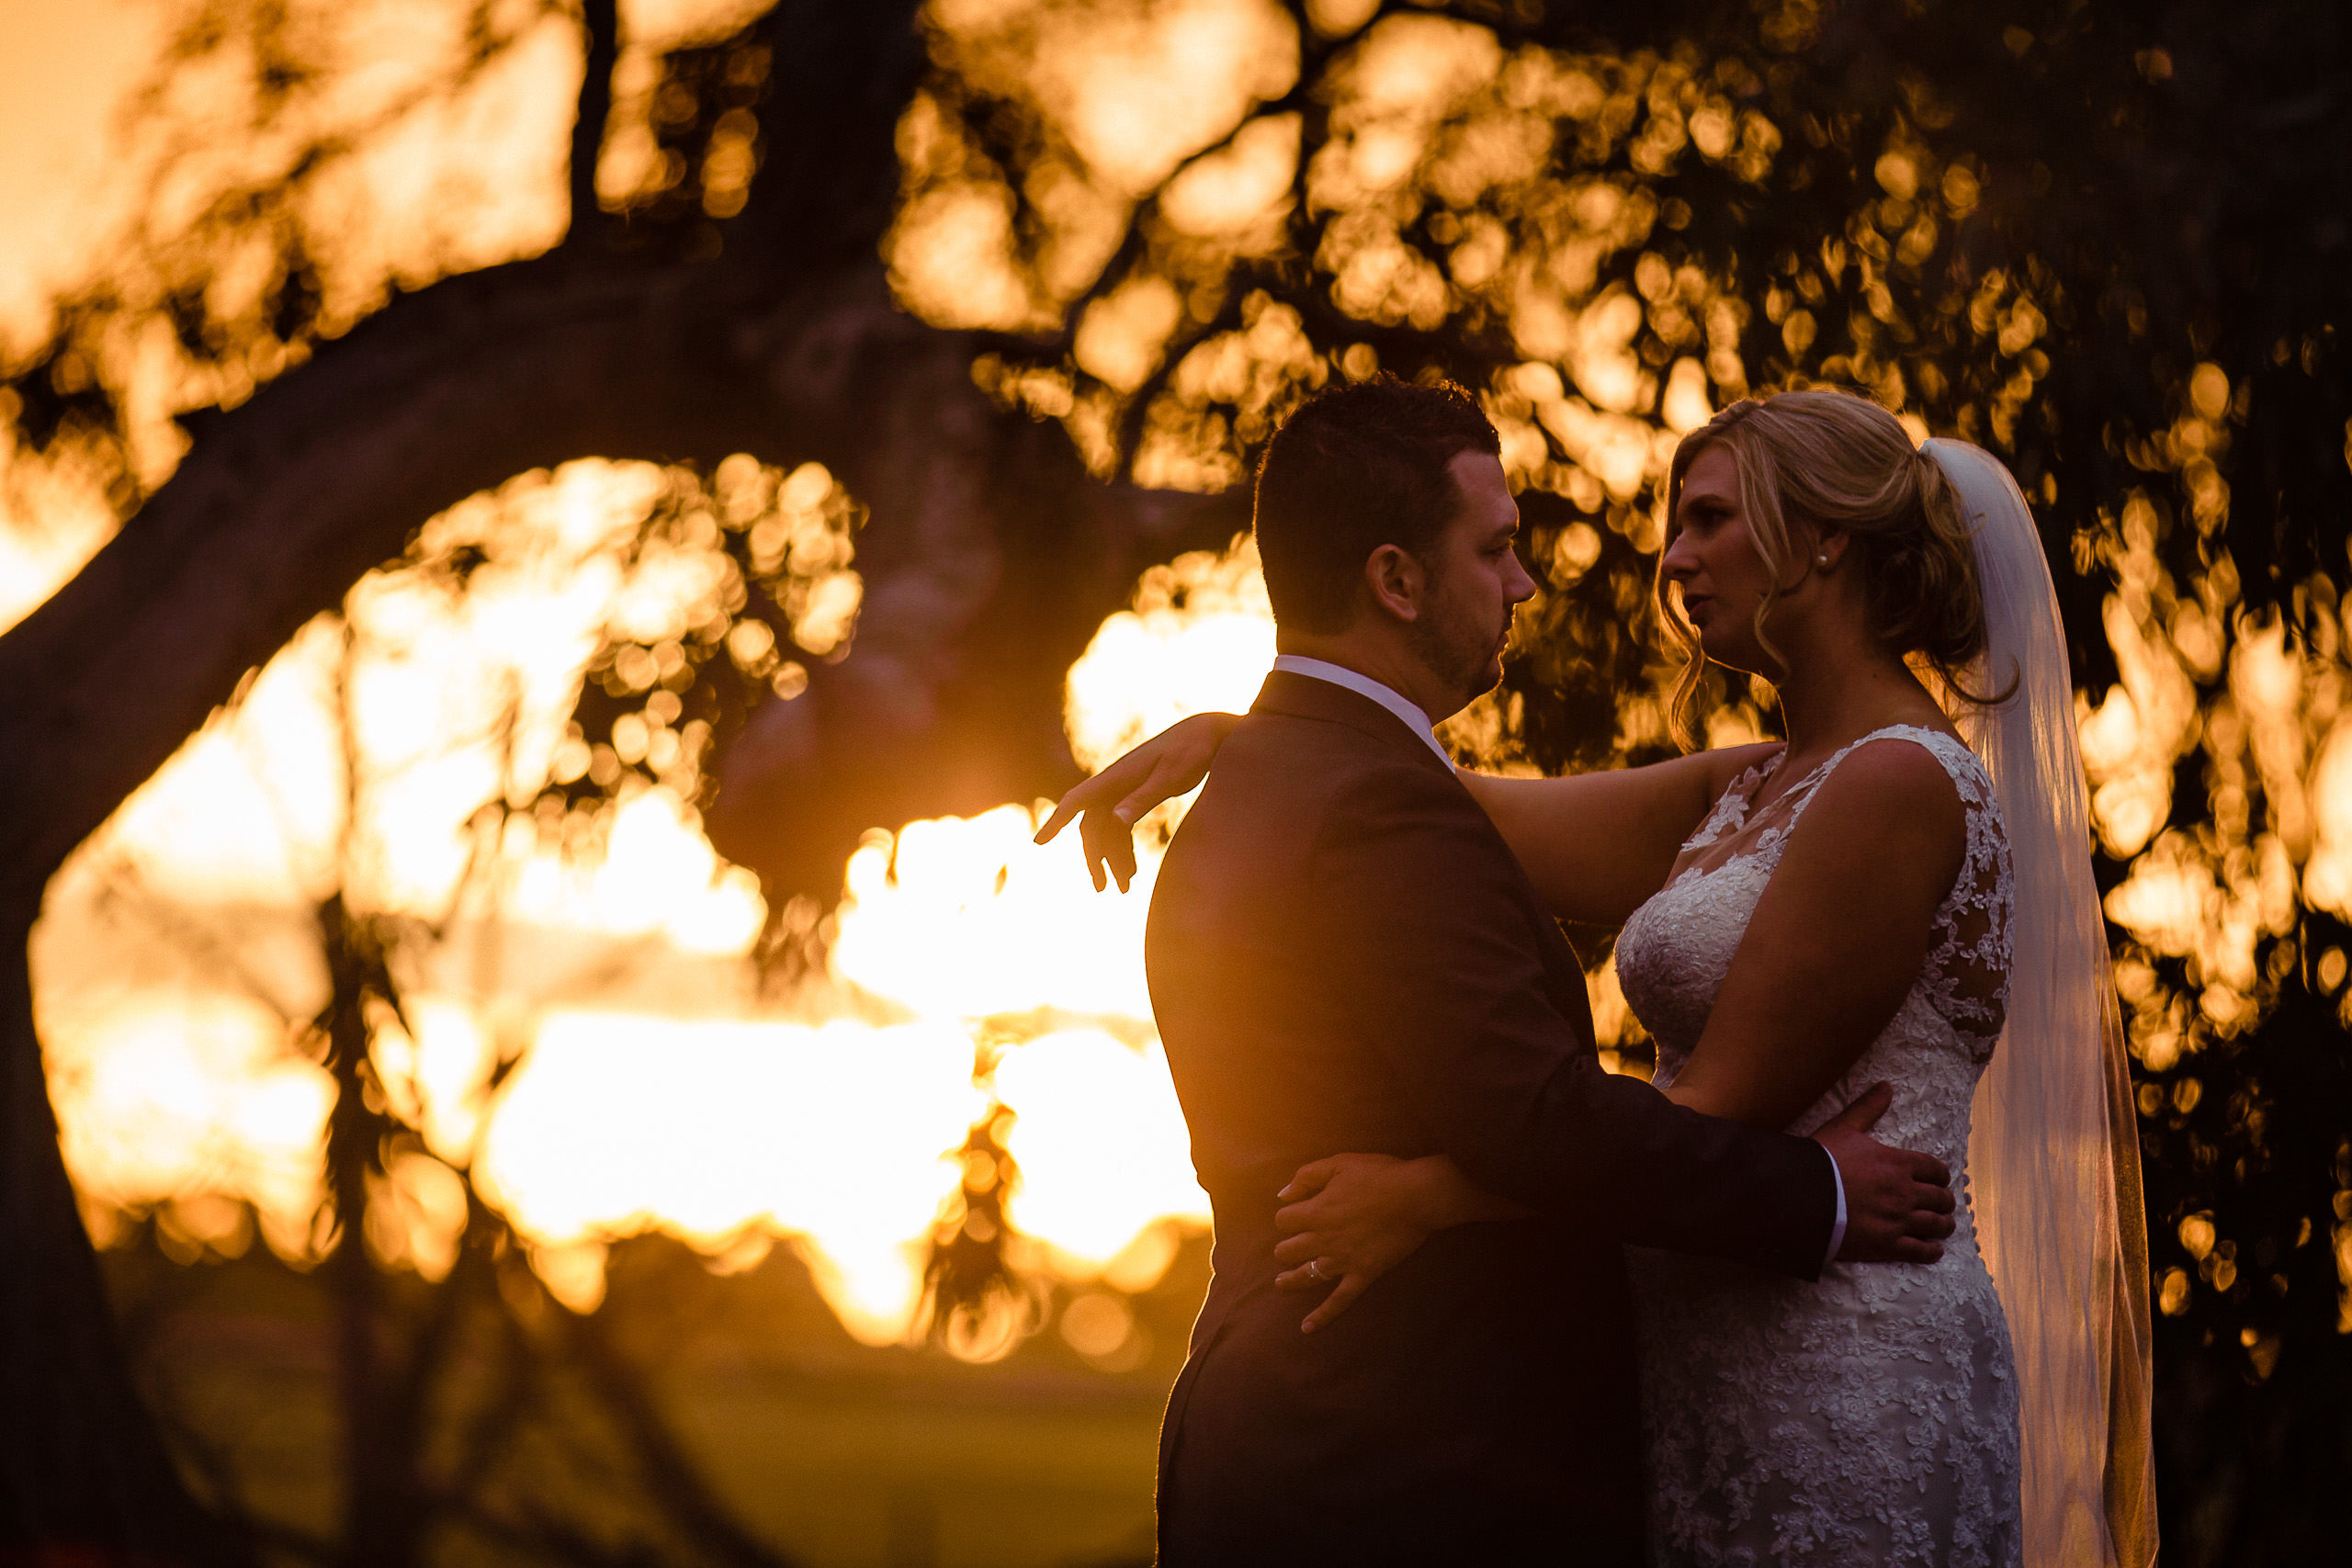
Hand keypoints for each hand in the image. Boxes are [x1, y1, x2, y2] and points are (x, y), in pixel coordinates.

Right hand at [1033, 712, 1238, 890]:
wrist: (1208, 735)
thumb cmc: (1190, 751)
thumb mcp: (1169, 777)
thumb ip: (1142, 799)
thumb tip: (1114, 822)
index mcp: (1116, 777)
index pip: (1076, 802)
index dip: (1056, 823)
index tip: (1038, 843)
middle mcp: (1113, 784)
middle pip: (1092, 827)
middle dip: (1095, 859)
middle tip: (1104, 889)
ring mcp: (1123, 790)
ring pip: (1106, 830)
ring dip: (1112, 858)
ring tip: (1125, 887)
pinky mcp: (1136, 795)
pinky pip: (1120, 826)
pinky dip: (1123, 848)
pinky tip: (1131, 868)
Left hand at [1271, 1154, 1443, 1332]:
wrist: (1417, 1195)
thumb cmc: (1380, 1175)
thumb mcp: (1339, 1163)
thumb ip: (1306, 1176)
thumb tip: (1282, 1194)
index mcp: (1316, 1211)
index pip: (1283, 1220)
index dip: (1287, 1216)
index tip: (1297, 1212)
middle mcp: (1323, 1239)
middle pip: (1287, 1250)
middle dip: (1285, 1247)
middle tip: (1291, 1245)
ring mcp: (1343, 1260)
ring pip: (1306, 1276)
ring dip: (1290, 1279)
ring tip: (1281, 1283)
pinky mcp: (1363, 1275)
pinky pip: (1339, 1301)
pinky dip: (1322, 1316)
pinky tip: (1307, 1328)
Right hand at [1814, 1082, 1956, 1264]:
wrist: (1801, 1196)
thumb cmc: (1821, 1160)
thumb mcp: (1844, 1127)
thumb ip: (1868, 1107)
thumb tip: (1886, 1085)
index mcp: (1898, 1163)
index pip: (1935, 1169)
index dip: (1941, 1175)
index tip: (1939, 1179)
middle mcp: (1905, 1192)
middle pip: (1940, 1198)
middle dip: (1944, 1200)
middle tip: (1942, 1203)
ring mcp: (1898, 1220)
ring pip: (1936, 1225)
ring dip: (1944, 1225)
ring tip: (1944, 1226)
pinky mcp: (1887, 1244)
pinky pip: (1921, 1251)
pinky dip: (1932, 1251)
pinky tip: (1934, 1250)